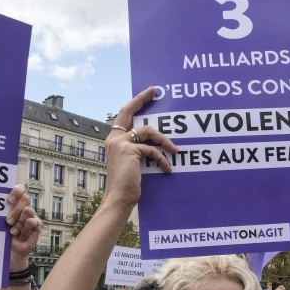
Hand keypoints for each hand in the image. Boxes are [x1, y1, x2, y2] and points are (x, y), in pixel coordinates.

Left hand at [5, 184, 41, 269]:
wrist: (8, 254)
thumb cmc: (0, 236)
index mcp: (13, 203)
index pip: (20, 189)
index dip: (16, 191)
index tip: (9, 200)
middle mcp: (23, 208)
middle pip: (25, 198)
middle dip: (15, 210)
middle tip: (7, 222)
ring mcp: (31, 217)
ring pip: (29, 210)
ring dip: (19, 222)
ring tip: (12, 232)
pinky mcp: (36, 226)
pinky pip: (33, 222)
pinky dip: (25, 229)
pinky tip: (20, 236)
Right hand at [103, 88, 178, 208]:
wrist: (119, 198)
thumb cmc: (127, 184)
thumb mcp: (132, 162)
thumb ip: (138, 149)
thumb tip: (154, 141)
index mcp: (114, 140)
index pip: (124, 115)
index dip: (136, 102)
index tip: (148, 93)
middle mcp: (114, 138)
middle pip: (128, 111)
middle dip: (142, 99)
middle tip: (155, 91)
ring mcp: (120, 142)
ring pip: (148, 131)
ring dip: (165, 141)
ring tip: (175, 151)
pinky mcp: (129, 150)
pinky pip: (152, 150)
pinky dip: (162, 159)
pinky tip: (167, 169)